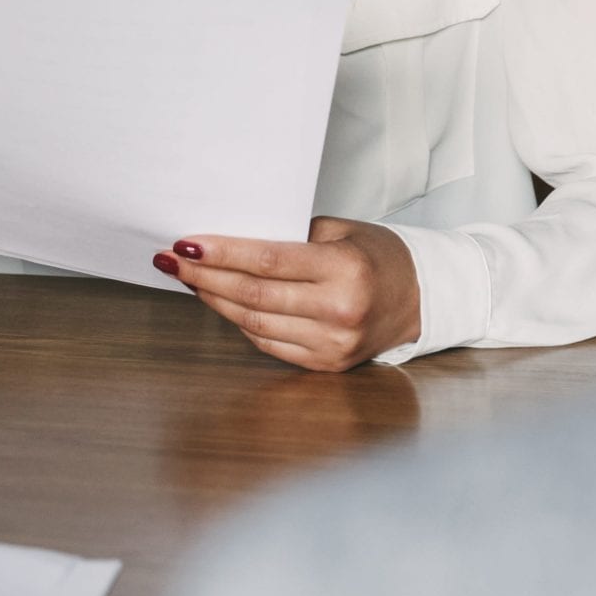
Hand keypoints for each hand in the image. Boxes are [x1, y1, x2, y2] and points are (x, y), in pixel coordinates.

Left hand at [155, 217, 420, 371]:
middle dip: (206, 278)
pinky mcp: (328, 365)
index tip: (186, 245)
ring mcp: (334, 343)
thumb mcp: (340, 230)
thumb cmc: (378, 255)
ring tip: (191, 281)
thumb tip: (228, 240)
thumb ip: (289, 235)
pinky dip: (241, 324)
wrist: (422, 298)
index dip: (222, 254)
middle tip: (173, 262)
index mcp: (345, 269)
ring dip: (216, 301)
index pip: (268, 261)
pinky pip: (269, 344)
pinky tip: (223, 304)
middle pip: (254, 295)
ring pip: (255, 323)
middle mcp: (340, 310)